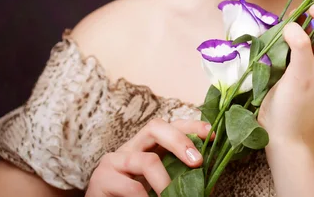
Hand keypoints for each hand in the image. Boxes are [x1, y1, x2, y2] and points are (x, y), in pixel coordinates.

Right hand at [85, 118, 214, 196]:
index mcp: (148, 146)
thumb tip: (210, 177)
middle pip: (156, 127)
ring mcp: (115, 160)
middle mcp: (132, 147)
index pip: (172, 125)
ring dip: (165, 183)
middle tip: (197, 162)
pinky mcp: (101, 179)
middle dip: (180, 141)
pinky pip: (131, 187)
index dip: (192, 126)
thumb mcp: (162, 185)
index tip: (212, 134)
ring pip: (147, 161)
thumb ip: (180, 177)